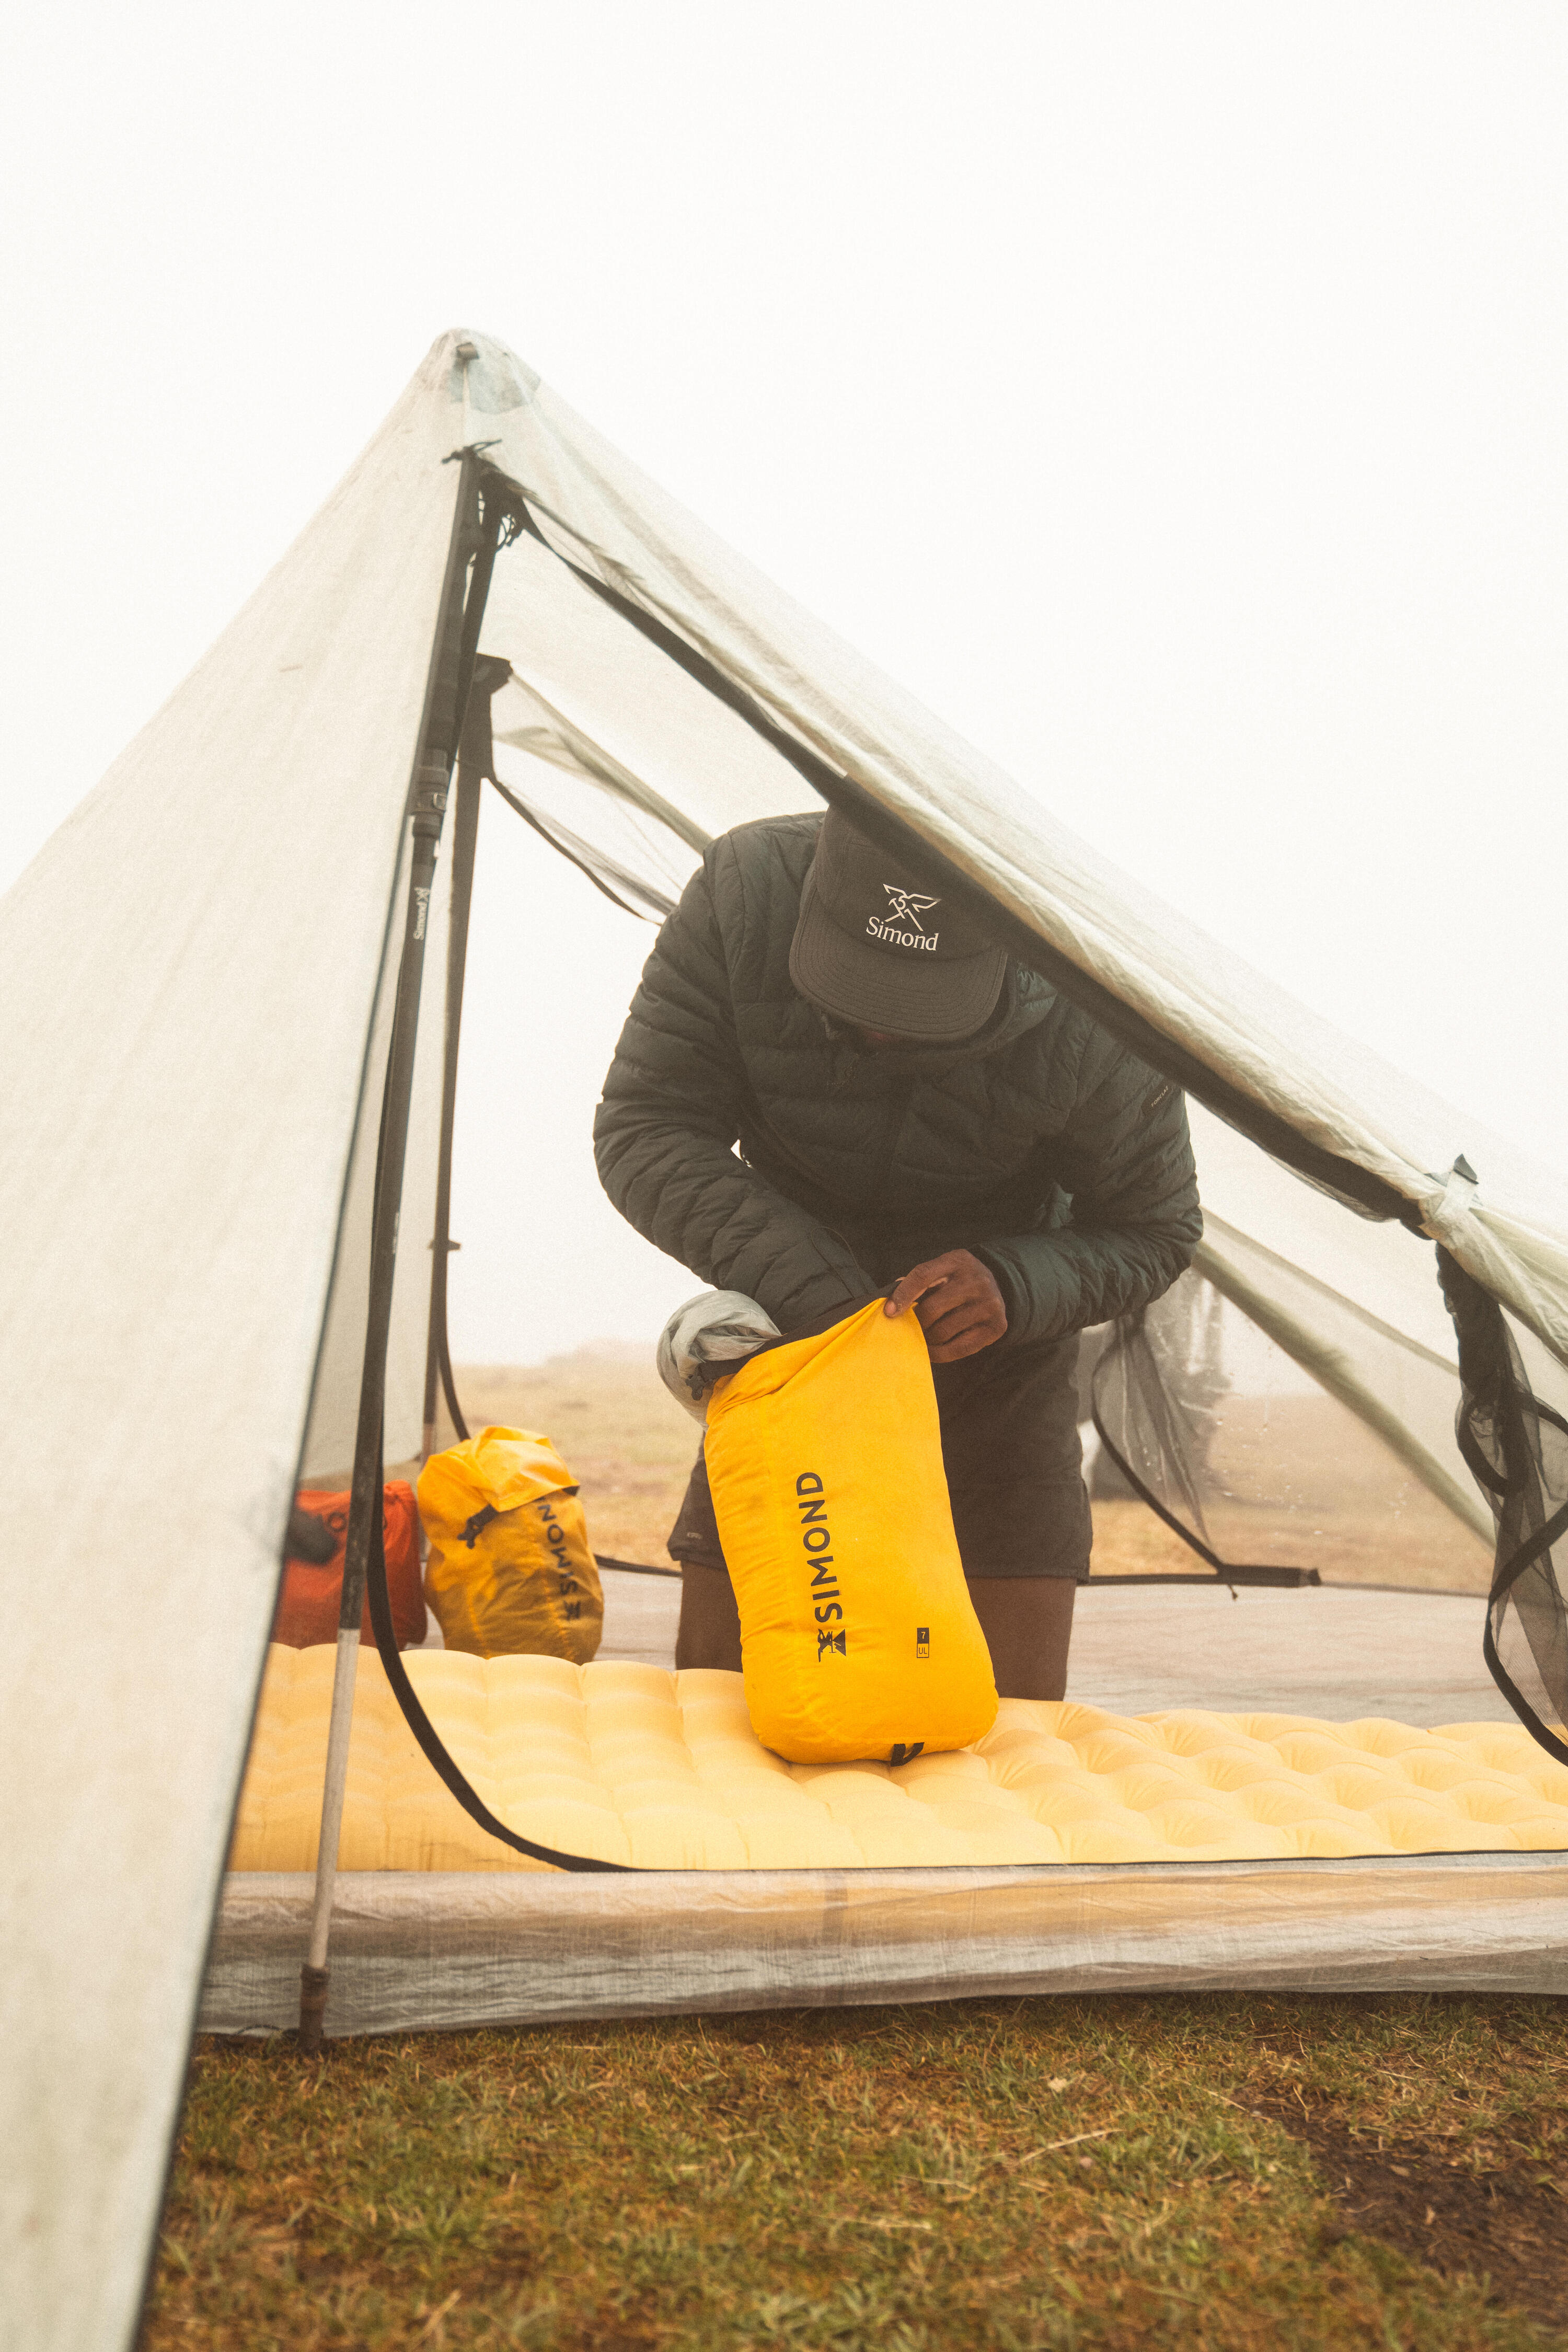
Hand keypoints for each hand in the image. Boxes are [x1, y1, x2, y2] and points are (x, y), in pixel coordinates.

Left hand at [884, 1249, 1006, 1362]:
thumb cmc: (959, 1280)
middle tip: (909, 1327)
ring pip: (943, 1331)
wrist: (998, 1286)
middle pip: (932, 1308)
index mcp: (958, 1261)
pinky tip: (931, 1351)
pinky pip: (959, 1348)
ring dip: (926, 1338)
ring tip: (922, 1337)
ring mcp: (989, 1304)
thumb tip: (891, 1304)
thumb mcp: (942, 1269)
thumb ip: (919, 1282)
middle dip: (915, 1322)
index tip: (888, 1312)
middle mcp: (977, 1281)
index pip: (923, 1275)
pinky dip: (939, 1354)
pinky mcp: (996, 1326)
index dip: (903, 1294)